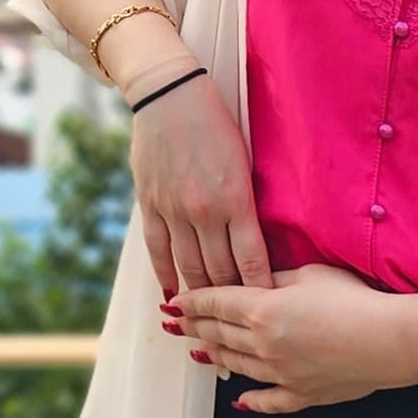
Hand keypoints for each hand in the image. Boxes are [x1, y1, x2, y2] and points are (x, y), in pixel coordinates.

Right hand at [124, 71, 272, 303]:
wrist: (169, 93)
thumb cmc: (217, 121)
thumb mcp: (244, 159)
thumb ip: (246, 202)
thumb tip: (255, 240)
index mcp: (235, 199)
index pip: (251, 261)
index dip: (259, 292)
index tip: (267, 314)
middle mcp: (204, 211)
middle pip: (220, 273)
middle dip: (232, 303)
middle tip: (241, 324)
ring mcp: (173, 210)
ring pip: (189, 268)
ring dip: (200, 297)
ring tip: (208, 318)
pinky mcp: (149, 204)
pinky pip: (158, 251)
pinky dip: (166, 276)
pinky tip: (173, 295)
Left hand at [166, 261, 403, 412]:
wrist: (389, 341)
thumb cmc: (353, 300)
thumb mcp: (309, 274)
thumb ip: (275, 277)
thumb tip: (256, 280)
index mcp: (262, 310)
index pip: (216, 303)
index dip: (192, 302)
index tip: (174, 302)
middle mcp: (264, 345)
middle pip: (220, 334)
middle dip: (194, 327)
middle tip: (174, 324)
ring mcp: (281, 374)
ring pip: (238, 365)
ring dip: (215, 357)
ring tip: (198, 352)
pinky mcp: (303, 395)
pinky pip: (270, 401)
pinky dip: (252, 402)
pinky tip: (239, 402)